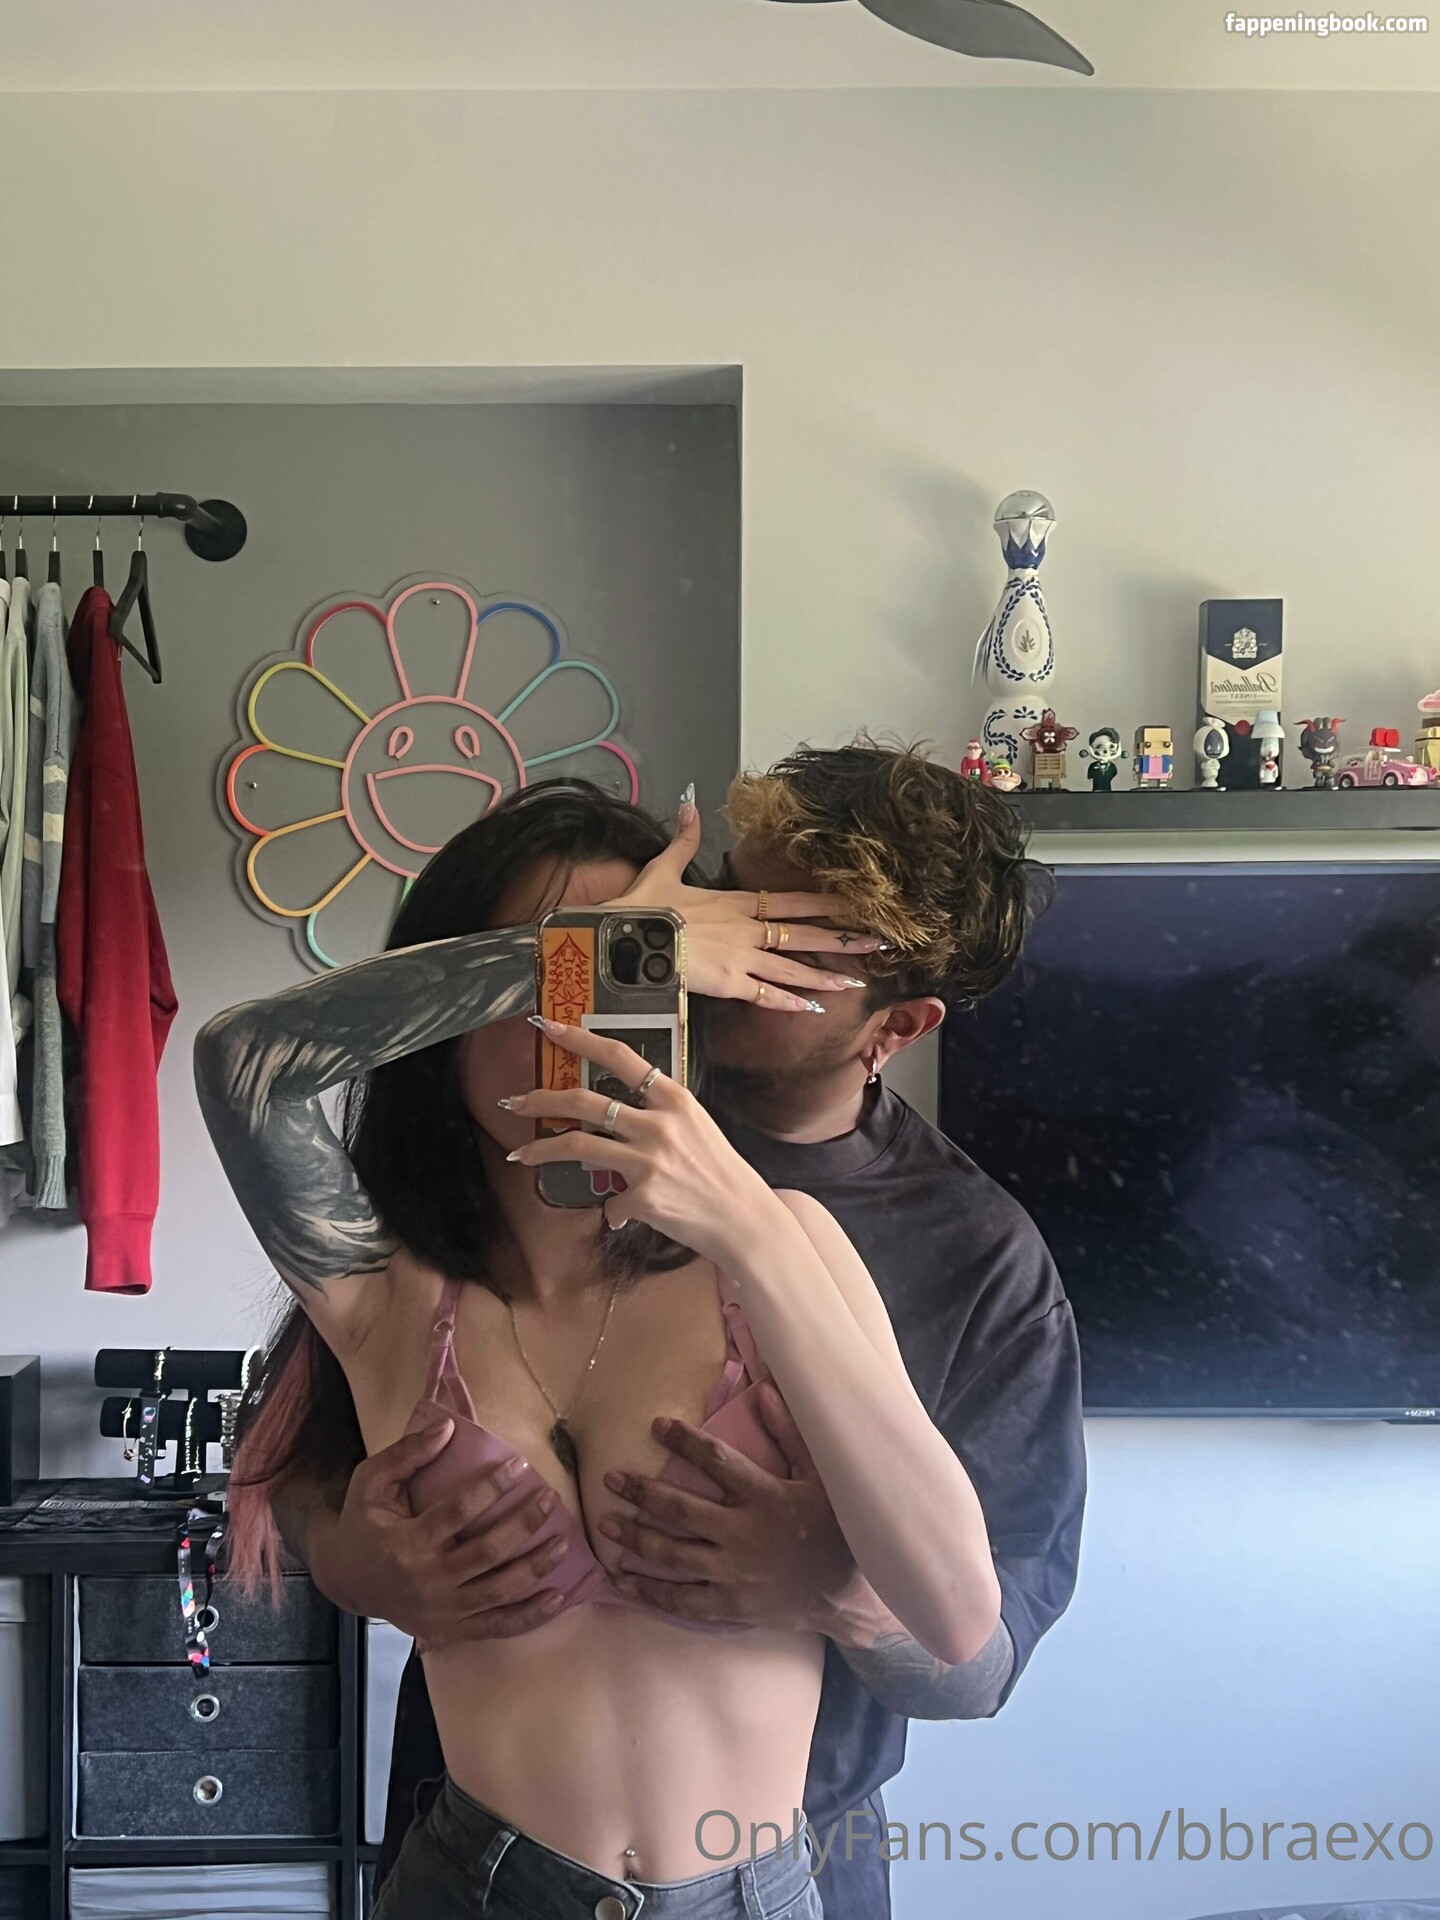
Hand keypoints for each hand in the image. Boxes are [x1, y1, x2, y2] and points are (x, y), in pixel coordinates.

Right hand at [307, 1421, 569, 1645]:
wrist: (345, 1581)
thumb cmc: (362, 1523)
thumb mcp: (372, 1481)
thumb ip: (408, 1454)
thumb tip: (449, 1427)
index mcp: (407, 1543)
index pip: (458, 1513)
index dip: (492, 1487)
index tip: (520, 1465)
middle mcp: (427, 1581)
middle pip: (486, 1553)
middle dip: (523, 1525)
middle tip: (550, 1498)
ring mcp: (441, 1610)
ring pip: (498, 1592)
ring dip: (536, 1568)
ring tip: (564, 1541)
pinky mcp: (450, 1630)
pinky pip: (496, 1627)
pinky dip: (529, 1616)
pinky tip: (558, 1597)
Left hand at [504, 1018, 785, 1262]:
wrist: (745, 1220)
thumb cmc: (721, 1173)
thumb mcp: (697, 1127)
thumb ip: (658, 1114)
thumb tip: (617, 1115)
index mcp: (675, 1099)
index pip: (620, 1057)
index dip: (580, 1039)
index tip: (549, 1028)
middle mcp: (660, 1124)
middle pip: (585, 1101)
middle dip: (541, 1099)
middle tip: (512, 1101)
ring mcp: (649, 1160)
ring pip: (578, 1145)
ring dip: (542, 1150)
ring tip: (520, 1154)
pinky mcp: (643, 1196)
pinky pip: (610, 1201)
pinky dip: (612, 1209)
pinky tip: (618, 1214)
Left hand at [595, 1384, 859, 1633]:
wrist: (848, 1596)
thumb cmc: (835, 1529)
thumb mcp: (822, 1476)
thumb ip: (789, 1434)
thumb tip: (764, 1390)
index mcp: (764, 1496)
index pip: (716, 1462)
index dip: (684, 1442)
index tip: (656, 1426)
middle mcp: (742, 1534)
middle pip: (680, 1510)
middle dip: (642, 1492)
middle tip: (610, 1478)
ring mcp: (733, 1573)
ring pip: (673, 1554)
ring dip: (636, 1537)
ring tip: (606, 1523)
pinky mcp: (729, 1605)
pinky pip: (681, 1599)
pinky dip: (649, 1590)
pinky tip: (622, 1579)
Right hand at [603, 795, 881, 1013]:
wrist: (626, 939)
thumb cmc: (643, 908)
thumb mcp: (664, 868)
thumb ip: (684, 840)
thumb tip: (689, 804)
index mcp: (736, 902)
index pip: (792, 900)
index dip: (827, 902)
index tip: (858, 902)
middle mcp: (747, 929)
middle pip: (803, 934)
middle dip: (842, 939)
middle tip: (877, 942)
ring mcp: (741, 958)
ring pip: (792, 969)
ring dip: (824, 976)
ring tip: (854, 982)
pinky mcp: (728, 984)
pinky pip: (765, 995)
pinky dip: (789, 1003)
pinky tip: (811, 1008)